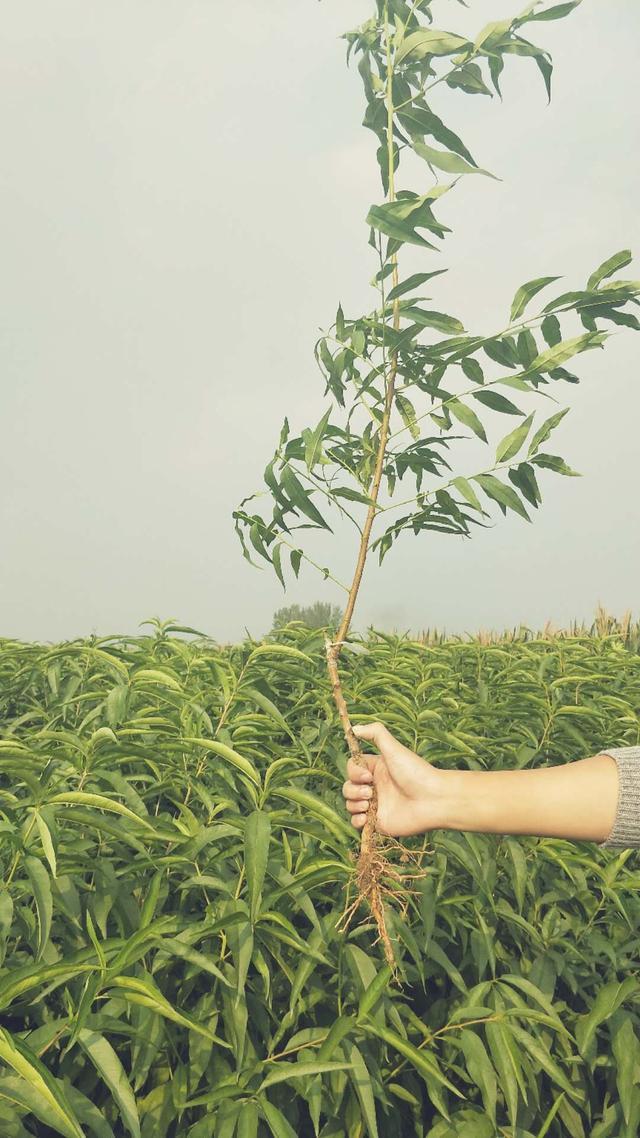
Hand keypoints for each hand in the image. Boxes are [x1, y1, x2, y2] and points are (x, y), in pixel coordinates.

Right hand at [342, 721, 446, 837]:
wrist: (433, 800)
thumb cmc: (416, 773)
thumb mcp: (394, 749)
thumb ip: (375, 733)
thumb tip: (353, 728)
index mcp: (376, 770)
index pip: (352, 768)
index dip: (354, 772)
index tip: (367, 775)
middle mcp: (374, 787)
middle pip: (348, 787)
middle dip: (353, 789)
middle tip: (370, 791)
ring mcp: (376, 806)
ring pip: (350, 804)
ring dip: (354, 804)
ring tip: (369, 805)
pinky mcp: (378, 823)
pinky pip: (357, 823)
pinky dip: (356, 821)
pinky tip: (367, 817)